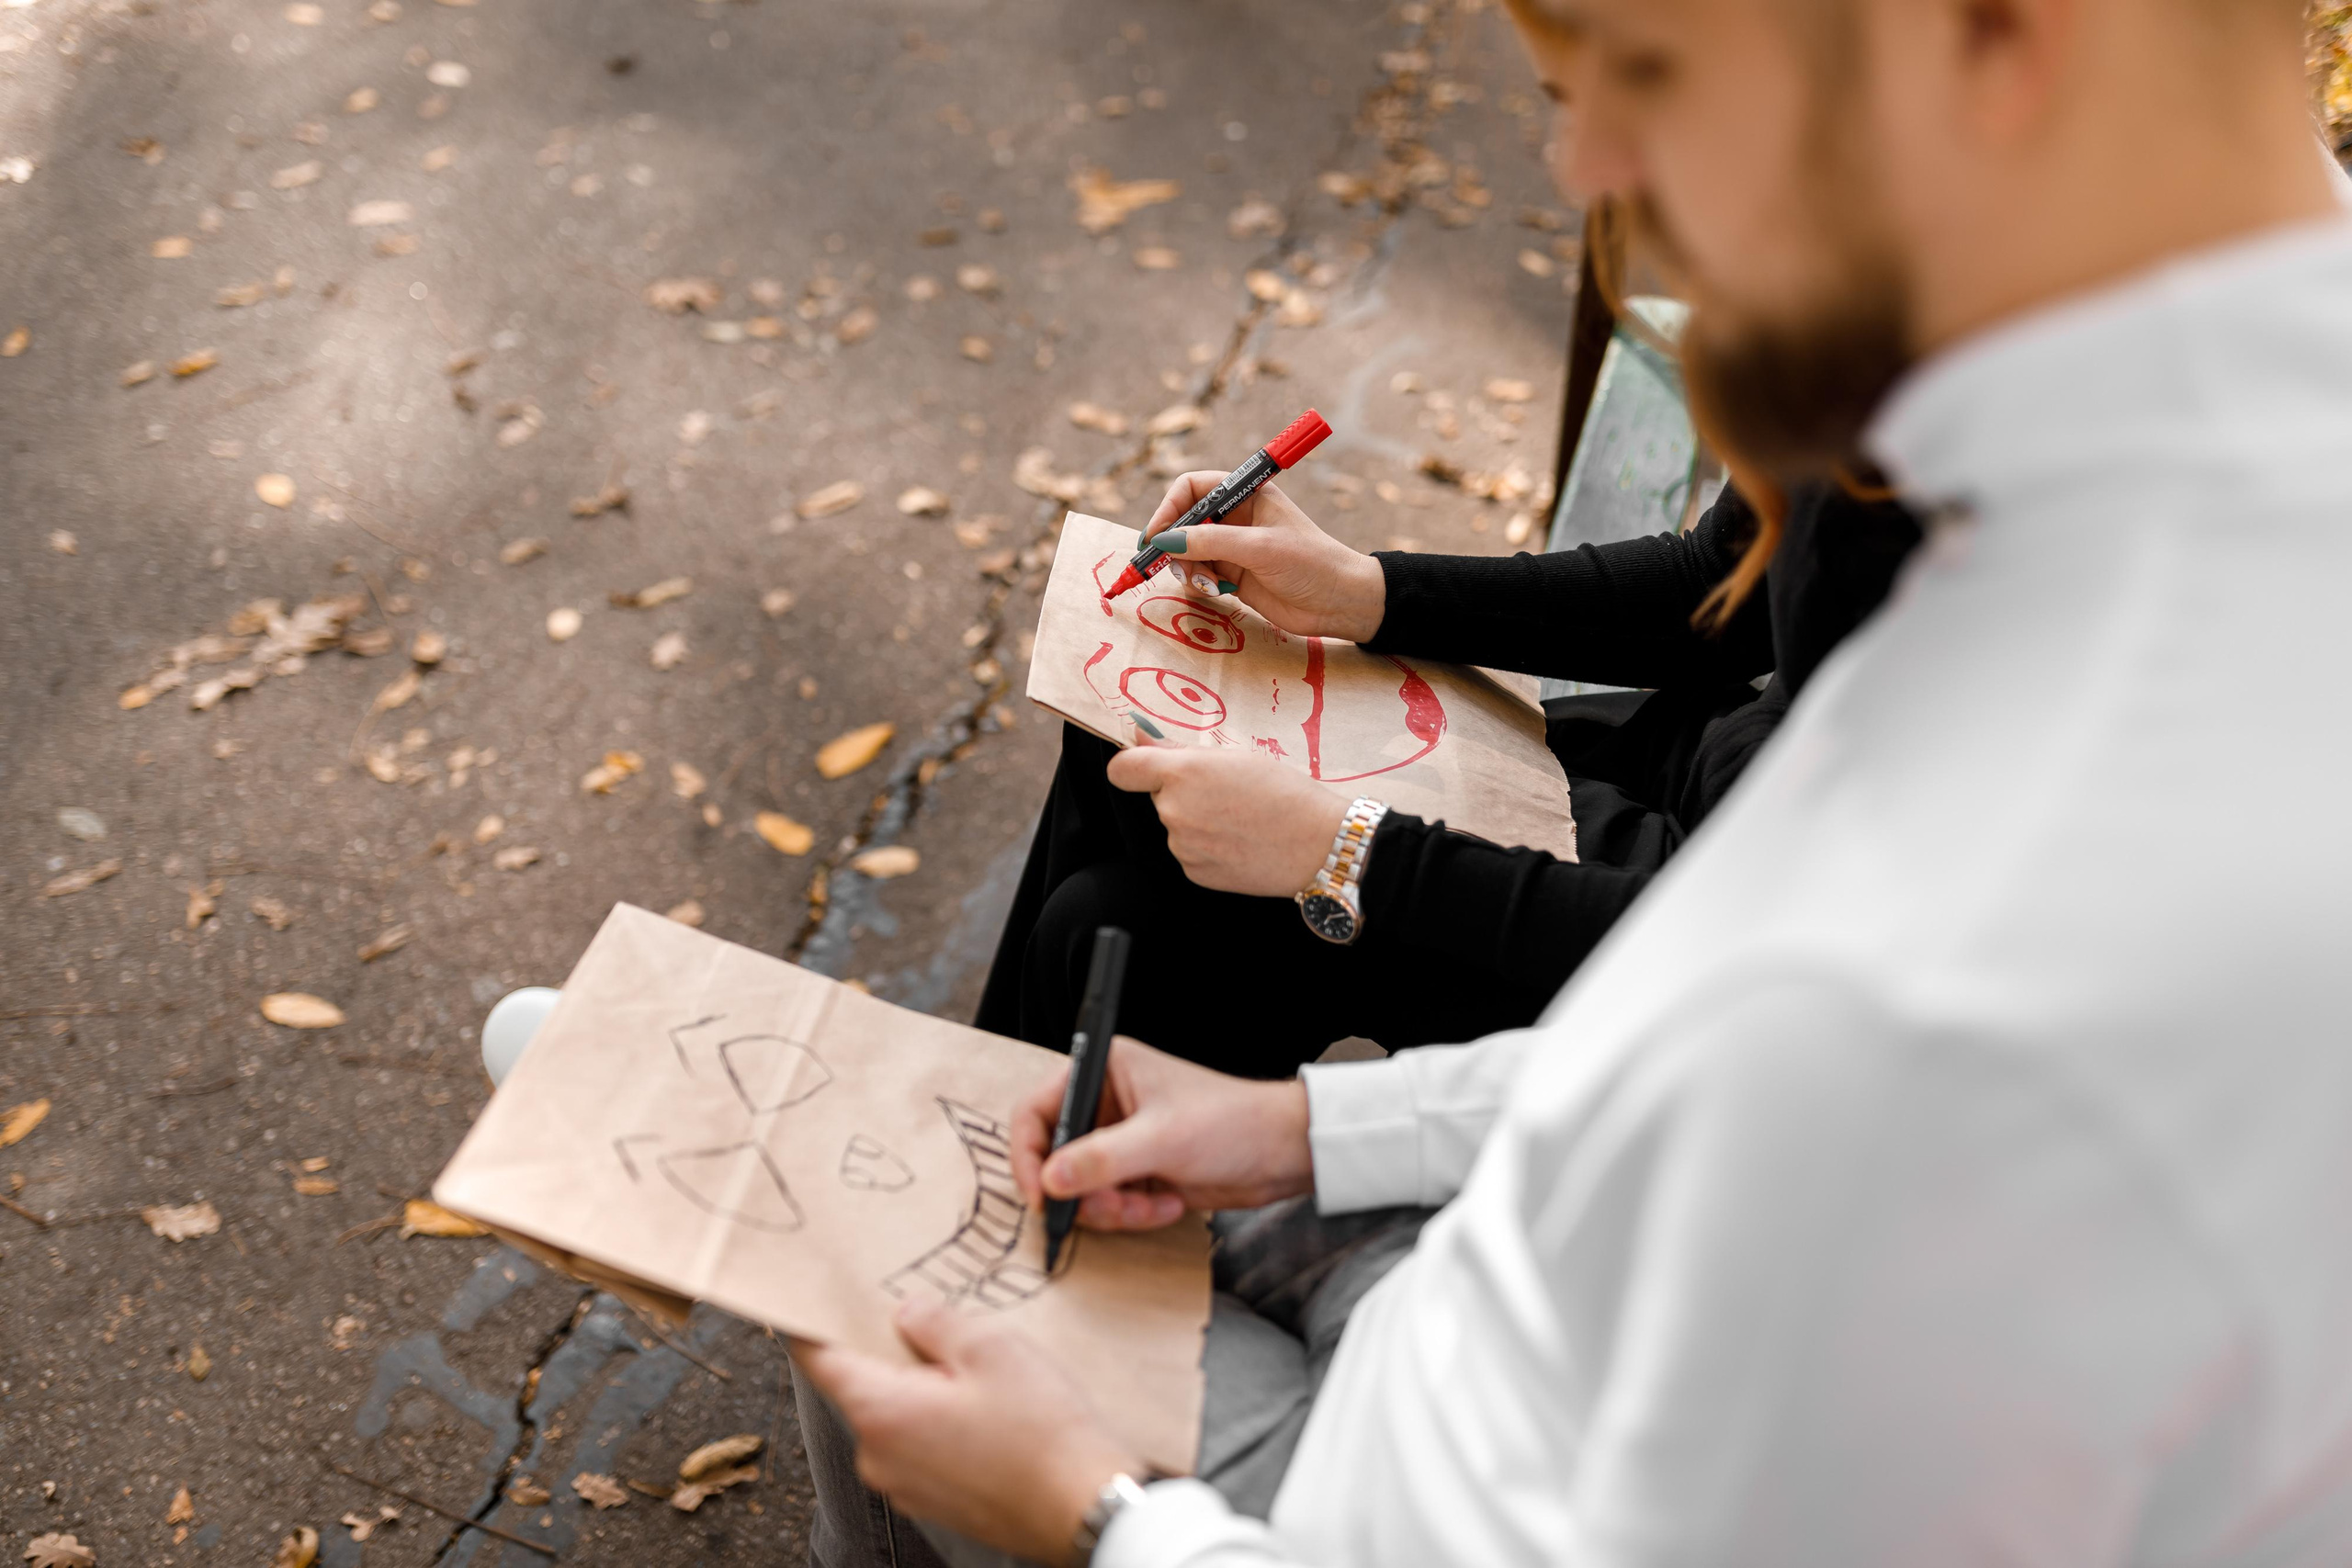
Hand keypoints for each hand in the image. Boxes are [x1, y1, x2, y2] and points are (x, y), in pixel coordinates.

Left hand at [796, 1299, 1142, 1565]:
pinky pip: (922, 1448)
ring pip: (898, 1417)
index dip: (813, 1322)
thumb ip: (935, 1322)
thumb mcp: (990, 1347)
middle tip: (938, 1324)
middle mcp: (879, 1455)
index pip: (818, 1358)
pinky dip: (943, 1424)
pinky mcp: (936, 1503)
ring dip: (925, 1390)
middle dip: (894, 1352)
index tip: (812, 1297)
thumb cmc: (1040, 1432)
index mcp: (880, 1411)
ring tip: (981, 1373)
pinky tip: (990, 1412)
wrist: (1084, 1508)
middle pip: (863, 1385)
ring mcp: (905, 1486)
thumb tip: (907, 1313)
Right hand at [1011, 1036, 1314, 1230]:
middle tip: (1110, 1206)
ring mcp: (1120, 1140)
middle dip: (1082, 1191)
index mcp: (1104, 1069)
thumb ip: (1101, 1160)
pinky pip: (1108, 1204)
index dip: (1029, 1155)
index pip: (1038, 1111)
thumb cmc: (1233, 1123)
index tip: (1041, 1196)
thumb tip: (1050, 1180)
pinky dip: (1131, 1214)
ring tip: (1152, 1205)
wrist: (1282, 1153)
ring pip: (1081, 1189)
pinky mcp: (1136, 1171)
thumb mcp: (1163, 1139)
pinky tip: (1168, 1203)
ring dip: (1112, 1208)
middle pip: (1056, 1158)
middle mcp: (1106, 1102)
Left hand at [1106, 741, 1347, 895]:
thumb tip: (1140, 739)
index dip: (1132, 767)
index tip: (1144, 768)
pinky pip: (1191, 852)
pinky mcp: (1194, 873)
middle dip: (1184, 792)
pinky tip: (1240, 842)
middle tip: (1227, 793)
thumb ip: (1180, 749)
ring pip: (1177, 825)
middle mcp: (1174, 811)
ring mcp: (1182, 846)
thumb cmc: (1284, 793)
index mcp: (1182, 773)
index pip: (1123, 770)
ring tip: (1241, 820)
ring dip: (1198, 821)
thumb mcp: (1236, 757)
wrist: (1317, 844)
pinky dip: (1209, 847)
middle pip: (1160, 797)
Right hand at [1143, 472, 1385, 642]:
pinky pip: (1199, 574)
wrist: (1341, 602)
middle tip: (1171, 566)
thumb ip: (1210, 542)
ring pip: (1188, 551)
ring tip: (1203, 582)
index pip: (1192, 488)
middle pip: (1184, 521)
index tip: (1156, 536)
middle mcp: (1236, 517)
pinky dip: (1198, 582)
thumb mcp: (1260, 548)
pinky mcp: (1233, 575)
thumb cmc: (1310, 564)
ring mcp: (1233, 547)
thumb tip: (1164, 542)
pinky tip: (1216, 590)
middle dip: (1173, 543)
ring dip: (1186, 567)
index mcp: (1246, 494)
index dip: (1169, 508)